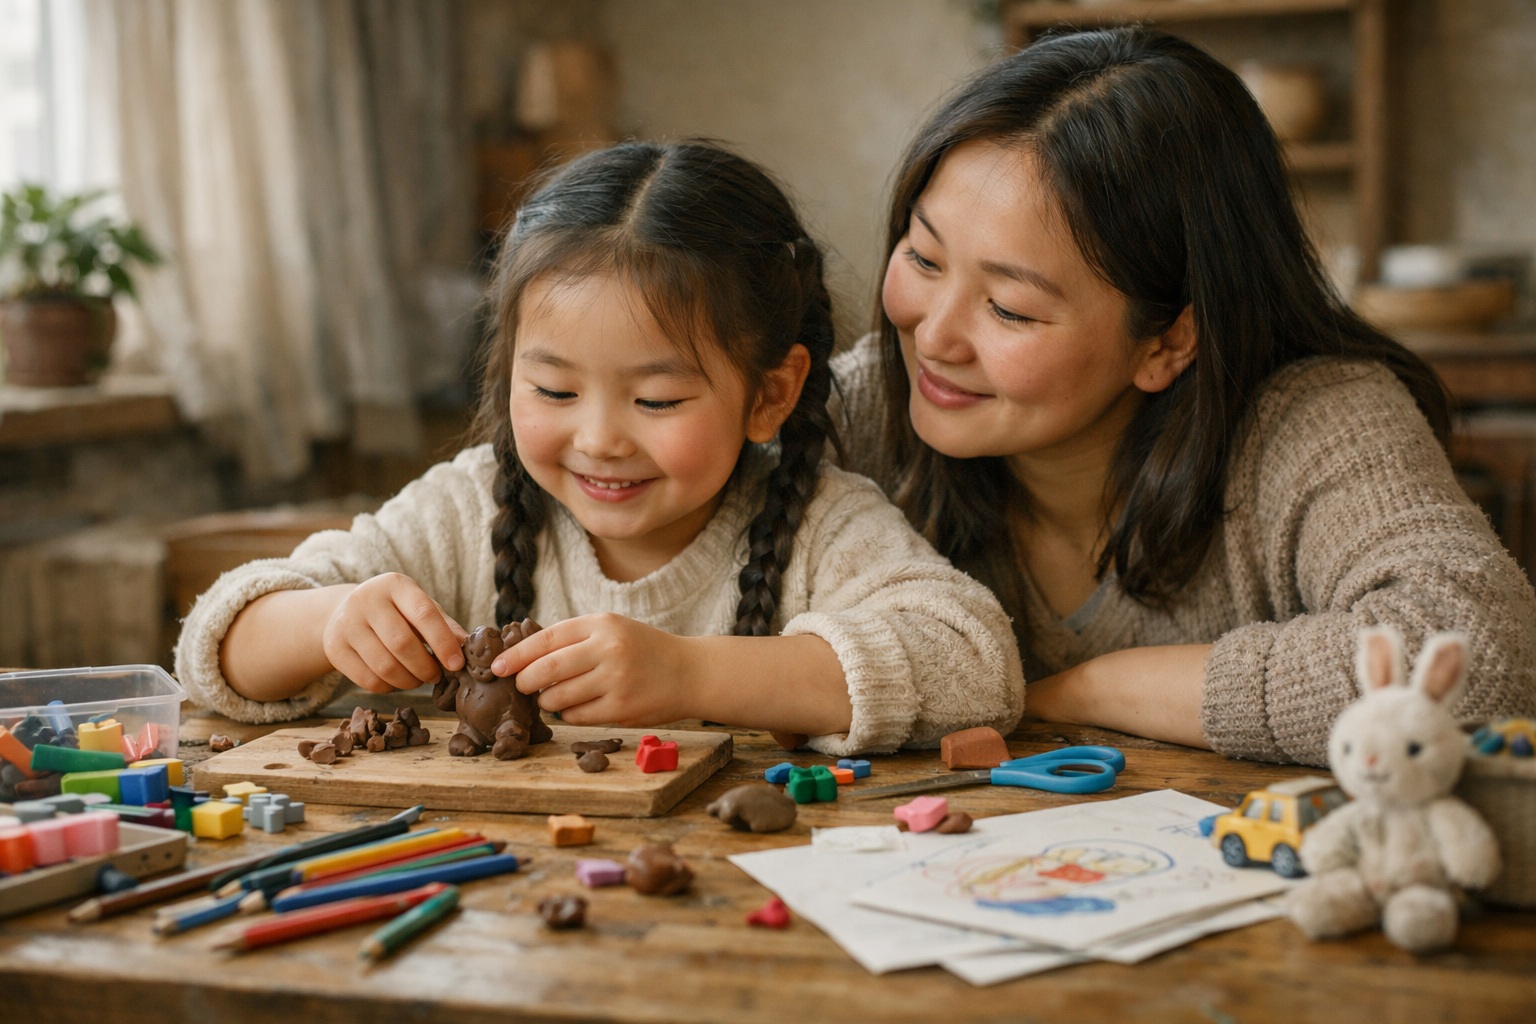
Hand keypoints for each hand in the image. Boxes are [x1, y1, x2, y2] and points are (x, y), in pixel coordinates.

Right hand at [321, 573, 466, 693]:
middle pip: (402, 644)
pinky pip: (368, 680)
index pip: (424, 614)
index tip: (457, 664)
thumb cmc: (395, 611)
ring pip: (384, 666)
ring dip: (409, 681)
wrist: (345, 612)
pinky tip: (398, 681)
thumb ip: (445, 626)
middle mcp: (366, 600)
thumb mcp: (420, 608)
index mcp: (394, 585)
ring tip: (419, 679)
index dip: (443, 643)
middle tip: (436, 676)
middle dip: (426, 667)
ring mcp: (346, 624)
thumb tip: (470, 648)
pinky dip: (389, 687)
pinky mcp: (335, 649)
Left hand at [492, 613, 697, 725]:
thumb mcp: (611, 629)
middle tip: (520, 686)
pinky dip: (569, 713)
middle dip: (525, 681)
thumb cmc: (642, 650)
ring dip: (547, 700)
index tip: (497, 667)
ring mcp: (616, 680)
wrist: (689, 672)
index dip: (517, 655)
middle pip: (547, 669)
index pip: (547, 638)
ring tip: (552, 697)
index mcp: (601, 624)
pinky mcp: (622, 708)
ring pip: (558, 696)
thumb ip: (572, 639)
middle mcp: (608, 649)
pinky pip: (577, 716)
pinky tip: (577, 705)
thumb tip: (522, 656)